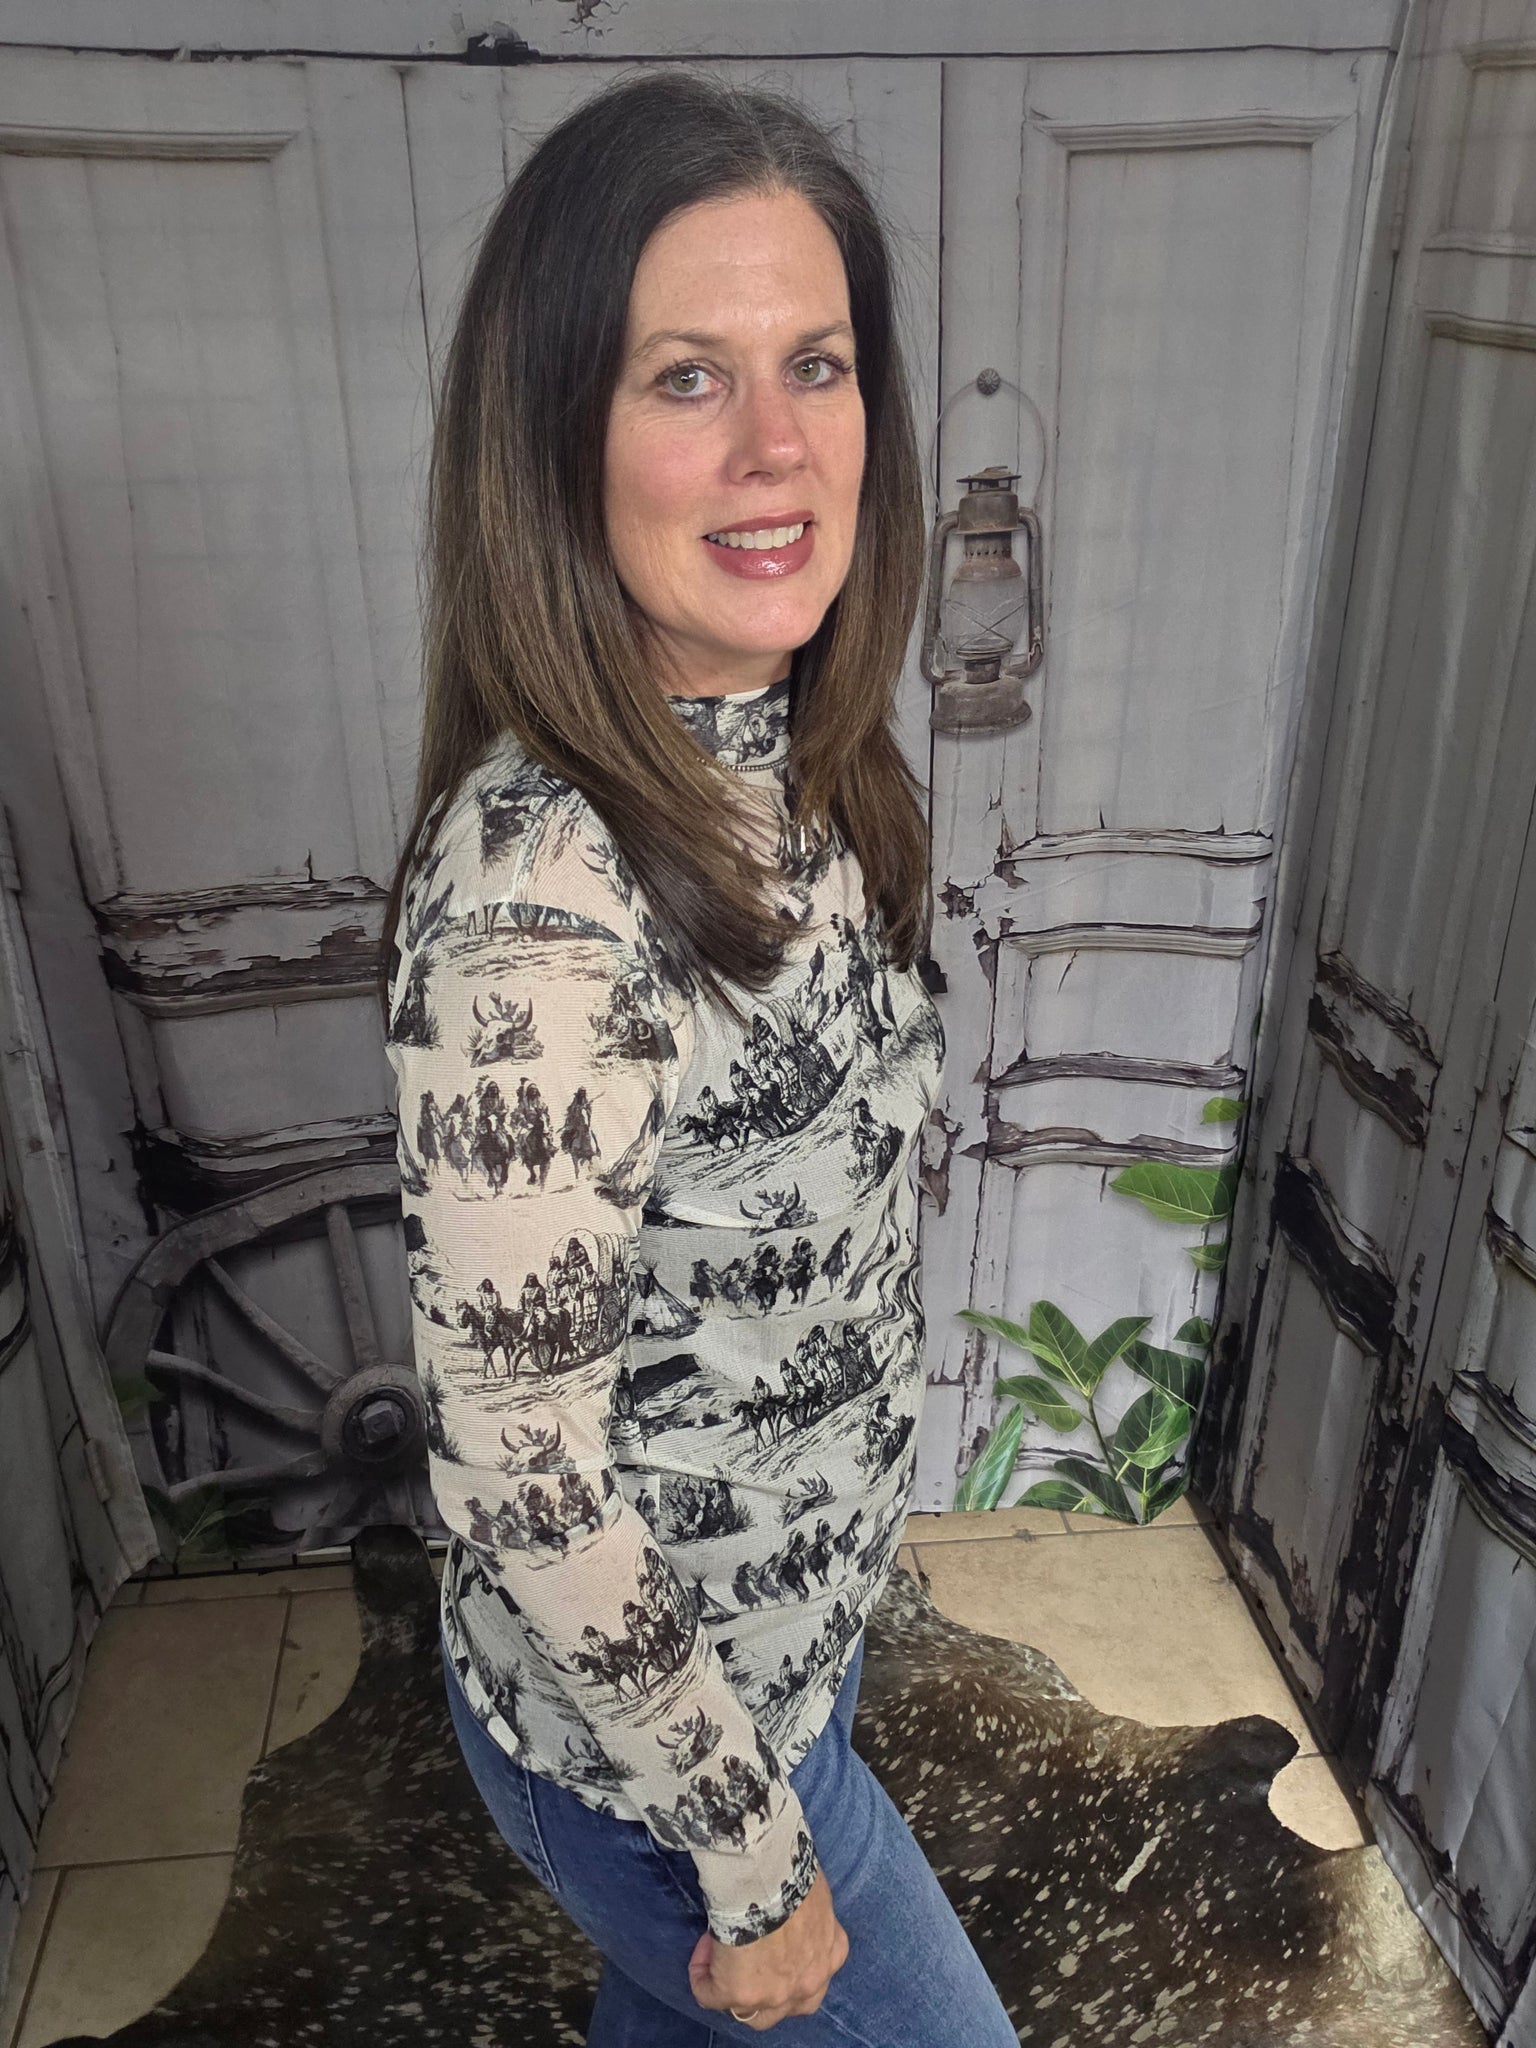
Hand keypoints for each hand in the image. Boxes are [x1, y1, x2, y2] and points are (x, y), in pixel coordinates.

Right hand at [687, 1867, 848, 2030]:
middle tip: (743, 1953)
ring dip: (734, 1988)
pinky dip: (703, 1980)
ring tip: (718, 1955)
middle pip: (784, 2004)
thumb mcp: (811, 1891)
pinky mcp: (739, 1995)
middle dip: (763, 1984)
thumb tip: (782, 1900)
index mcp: (831, 1953)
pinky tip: (700, 1957)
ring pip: (751, 2012)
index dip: (784, 1954)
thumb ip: (804, 1910)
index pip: (811, 1973)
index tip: (762, 1929)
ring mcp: (776, 1995)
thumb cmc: (792, 1870)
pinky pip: (711, 1996)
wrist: (768, 1877)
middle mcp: (810, 1983)